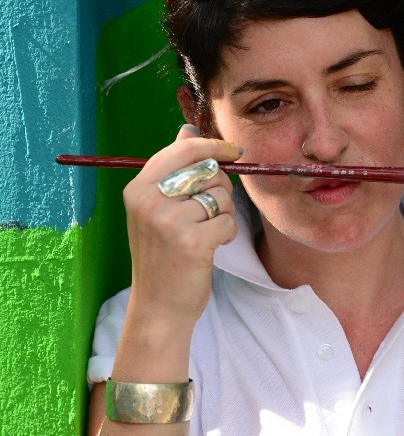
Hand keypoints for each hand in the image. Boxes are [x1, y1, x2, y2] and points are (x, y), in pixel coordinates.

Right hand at [123, 125, 241, 332]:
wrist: (158, 307)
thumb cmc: (162, 255)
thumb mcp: (157, 209)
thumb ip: (173, 169)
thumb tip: (188, 129)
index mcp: (138, 188)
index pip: (183, 149)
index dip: (213, 146)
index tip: (233, 151)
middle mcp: (149, 201)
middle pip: (208, 171)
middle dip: (220, 189)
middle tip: (209, 213)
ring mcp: (169, 221)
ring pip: (221, 197)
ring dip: (224, 214)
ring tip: (206, 232)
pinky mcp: (191, 241)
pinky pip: (228, 222)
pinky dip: (227, 234)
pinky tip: (211, 247)